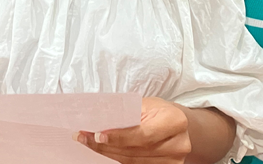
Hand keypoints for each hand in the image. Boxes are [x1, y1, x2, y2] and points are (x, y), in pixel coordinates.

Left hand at [77, 97, 191, 163]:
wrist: (177, 125)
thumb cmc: (159, 111)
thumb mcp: (146, 104)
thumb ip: (127, 111)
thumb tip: (97, 116)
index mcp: (175, 121)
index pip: (143, 135)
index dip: (119, 137)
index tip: (97, 135)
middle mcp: (178, 144)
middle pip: (135, 151)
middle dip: (106, 145)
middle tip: (84, 137)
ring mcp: (173, 160)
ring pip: (132, 161)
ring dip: (107, 153)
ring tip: (89, 142)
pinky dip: (117, 158)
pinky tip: (104, 150)